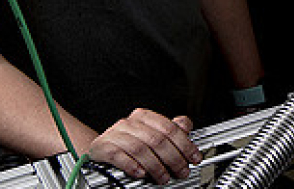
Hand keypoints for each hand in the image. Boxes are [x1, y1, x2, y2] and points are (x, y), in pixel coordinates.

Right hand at [87, 110, 201, 183]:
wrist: (99, 148)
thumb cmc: (128, 141)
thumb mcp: (149, 133)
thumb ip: (168, 130)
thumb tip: (186, 126)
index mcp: (144, 117)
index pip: (169, 129)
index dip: (185, 144)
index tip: (194, 158)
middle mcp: (130, 123)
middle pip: (157, 140)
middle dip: (173, 158)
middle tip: (181, 171)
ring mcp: (115, 135)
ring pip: (140, 149)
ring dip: (156, 166)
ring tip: (164, 178)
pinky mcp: (102, 148)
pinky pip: (119, 156)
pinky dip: (132, 166)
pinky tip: (141, 173)